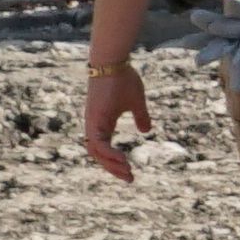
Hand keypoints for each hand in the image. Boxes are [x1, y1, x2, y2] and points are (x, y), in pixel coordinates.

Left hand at [78, 55, 154, 176]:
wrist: (113, 62)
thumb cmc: (123, 78)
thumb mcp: (136, 102)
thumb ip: (140, 117)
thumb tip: (146, 131)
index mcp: (102, 123)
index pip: (104, 149)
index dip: (114, 161)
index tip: (129, 172)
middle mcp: (94, 125)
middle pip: (98, 154)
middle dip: (113, 168)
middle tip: (130, 178)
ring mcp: (92, 123)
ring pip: (96, 152)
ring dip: (111, 165)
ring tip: (128, 173)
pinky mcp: (94, 120)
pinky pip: (98, 144)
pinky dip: (109, 154)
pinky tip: (123, 161)